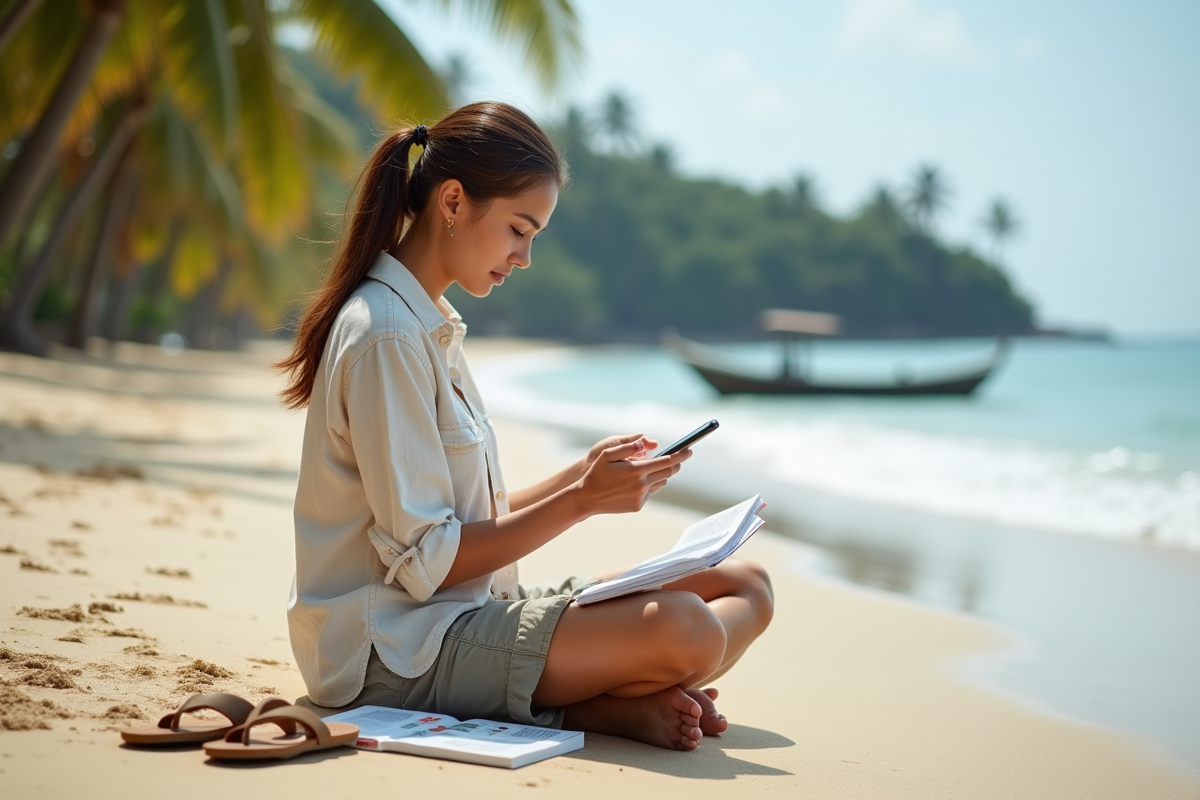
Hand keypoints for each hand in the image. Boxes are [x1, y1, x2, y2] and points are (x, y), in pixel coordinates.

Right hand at [575, 438, 690, 514]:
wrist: (587, 498)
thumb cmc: (597, 473)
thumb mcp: (607, 454)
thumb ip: (627, 447)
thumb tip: (645, 443)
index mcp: (636, 470)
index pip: (666, 461)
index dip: (680, 455)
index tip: (689, 450)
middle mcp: (641, 485)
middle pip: (668, 472)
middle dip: (675, 464)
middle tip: (678, 457)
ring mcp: (641, 497)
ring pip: (661, 483)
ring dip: (660, 475)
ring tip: (648, 469)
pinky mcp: (638, 506)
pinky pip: (651, 492)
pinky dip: (649, 485)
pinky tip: (636, 483)